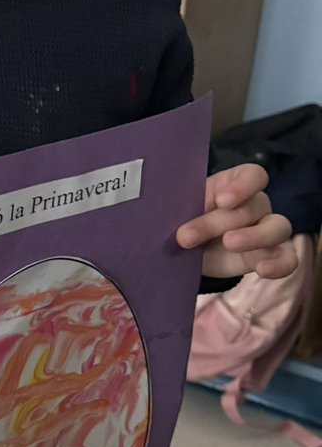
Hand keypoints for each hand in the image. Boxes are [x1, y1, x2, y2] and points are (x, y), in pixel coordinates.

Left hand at [176, 163, 295, 278]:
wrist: (185, 250)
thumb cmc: (181, 219)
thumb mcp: (176, 209)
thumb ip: (175, 204)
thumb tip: (158, 211)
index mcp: (234, 184)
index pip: (253, 175)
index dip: (242, 185)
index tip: (221, 199)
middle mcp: (255, 204)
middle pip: (252, 206)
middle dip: (218, 221)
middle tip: (187, 236)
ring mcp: (265, 229)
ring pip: (277, 227)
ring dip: (254, 236)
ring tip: (228, 244)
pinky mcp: (268, 255)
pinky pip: (287, 258)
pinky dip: (280, 264)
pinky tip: (263, 270)